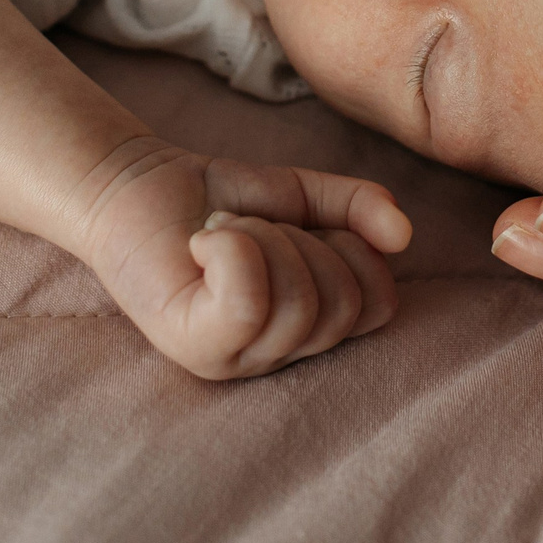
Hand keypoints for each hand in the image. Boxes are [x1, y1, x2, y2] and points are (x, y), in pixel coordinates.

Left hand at [76, 138, 412, 380]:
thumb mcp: (306, 196)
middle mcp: (274, 356)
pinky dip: (234, 250)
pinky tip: (204, 240)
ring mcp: (233, 360)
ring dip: (261, 238)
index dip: (352, 246)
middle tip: (249, 226)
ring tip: (222, 232)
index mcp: (308, 328)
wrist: (138, 182)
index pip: (378, 304)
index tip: (298, 225)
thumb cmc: (220, 199)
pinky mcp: (193, 346)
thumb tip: (404, 233)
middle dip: (301, 239)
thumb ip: (360, 208)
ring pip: (298, 303)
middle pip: (341, 305)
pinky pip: (248, 304)